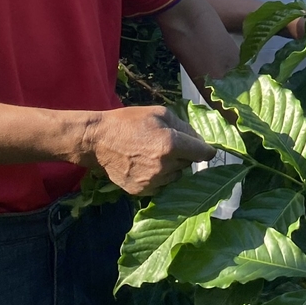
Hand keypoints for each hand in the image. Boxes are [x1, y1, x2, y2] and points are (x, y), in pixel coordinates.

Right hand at [80, 106, 214, 195]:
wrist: (98, 140)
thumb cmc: (129, 122)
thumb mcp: (160, 113)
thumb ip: (184, 126)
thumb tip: (200, 140)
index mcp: (171, 144)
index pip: (204, 153)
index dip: (207, 149)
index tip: (205, 148)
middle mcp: (165, 166)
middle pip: (189, 164)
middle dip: (185, 155)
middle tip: (170, 145)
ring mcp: (153, 181)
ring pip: (177, 176)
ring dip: (173, 167)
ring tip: (155, 155)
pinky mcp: (142, 191)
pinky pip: (162, 185)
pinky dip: (160, 177)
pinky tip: (147, 166)